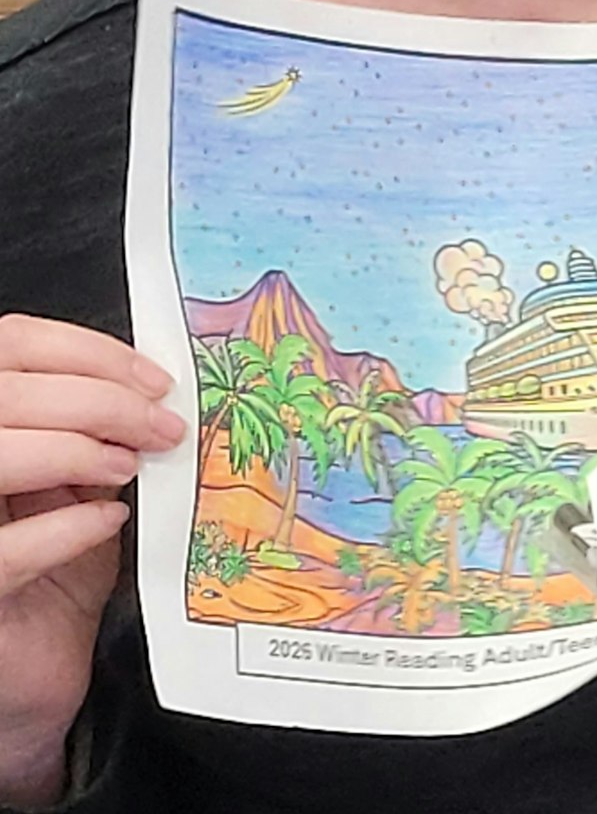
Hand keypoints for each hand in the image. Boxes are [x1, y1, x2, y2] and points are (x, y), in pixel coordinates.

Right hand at [0, 316, 183, 803]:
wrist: (38, 667)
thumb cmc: (60, 568)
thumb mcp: (82, 482)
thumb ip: (98, 430)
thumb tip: (152, 384)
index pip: (13, 347)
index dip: (84, 352)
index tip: (153, 377)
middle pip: (8, 394)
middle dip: (99, 401)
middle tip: (161, 425)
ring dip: (77, 450)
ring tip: (129, 468)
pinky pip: (6, 550)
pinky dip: (66, 526)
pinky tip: (107, 520)